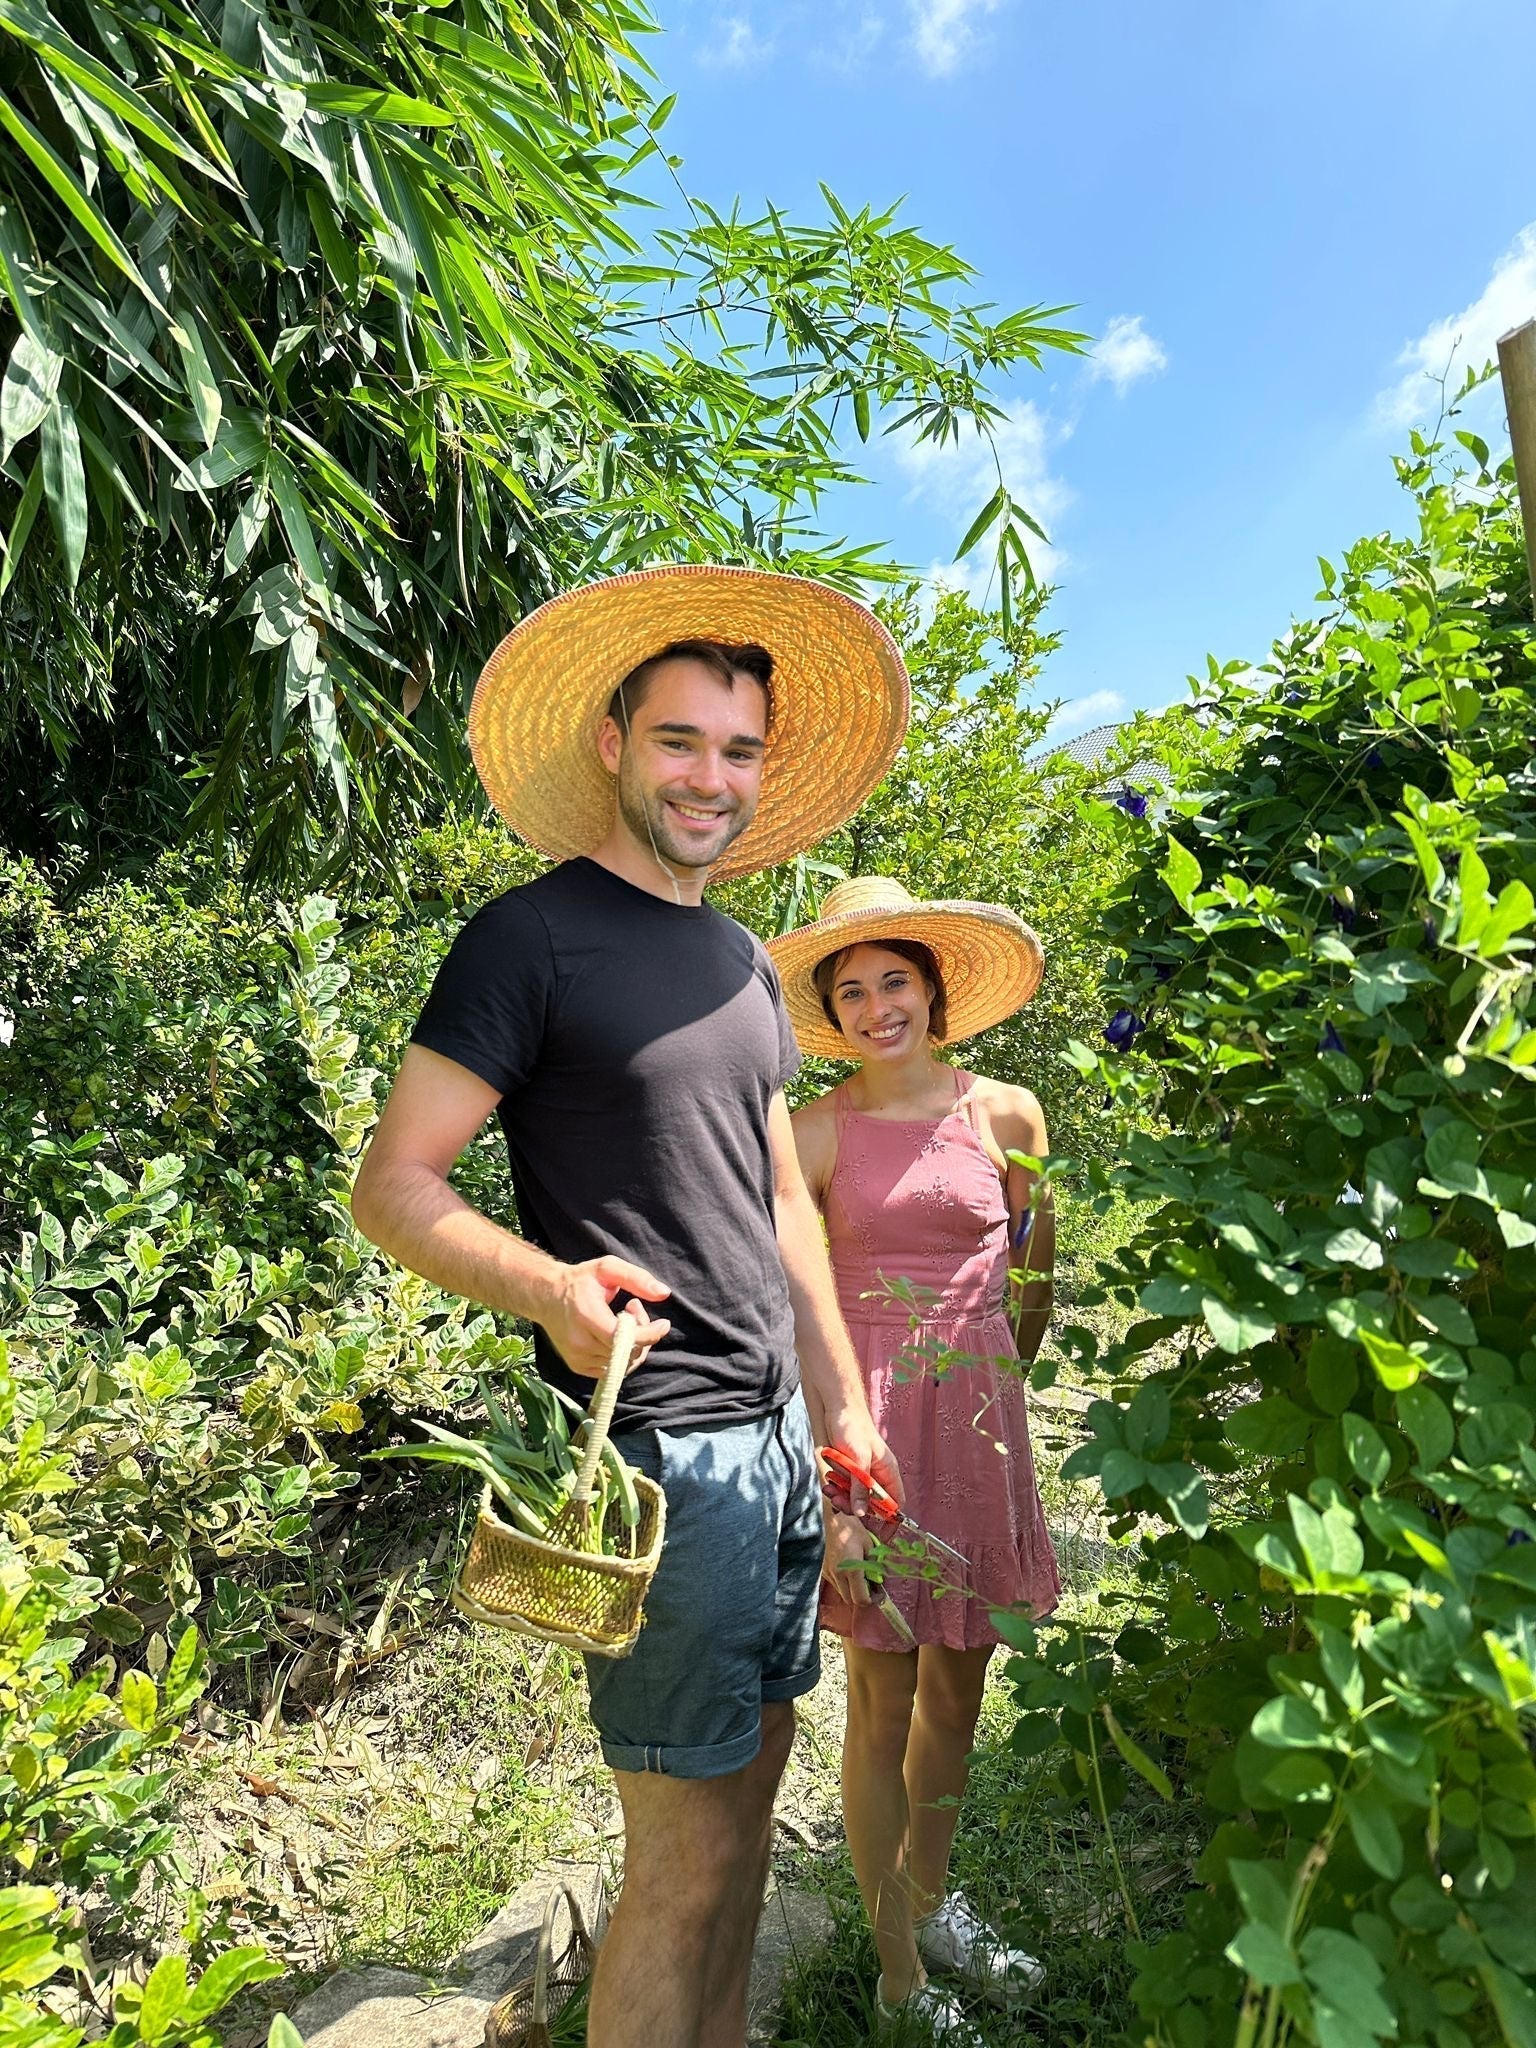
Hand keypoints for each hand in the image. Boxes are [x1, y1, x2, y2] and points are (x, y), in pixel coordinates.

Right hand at [542, 1255, 670, 1379]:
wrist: (546, 1296)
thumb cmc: (580, 1281)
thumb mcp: (607, 1268)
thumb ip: (637, 1278)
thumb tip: (664, 1293)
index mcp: (587, 1316)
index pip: (623, 1339)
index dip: (649, 1334)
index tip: (663, 1323)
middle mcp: (580, 1342)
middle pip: (628, 1352)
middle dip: (642, 1333)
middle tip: (634, 1308)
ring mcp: (578, 1358)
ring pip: (623, 1363)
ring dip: (633, 1344)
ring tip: (622, 1319)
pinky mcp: (579, 1366)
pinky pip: (613, 1369)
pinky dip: (622, 1355)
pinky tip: (615, 1335)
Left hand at [822, 1406, 903, 1509]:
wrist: (836, 1408)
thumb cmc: (853, 1427)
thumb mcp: (859, 1459)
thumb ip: (861, 1487)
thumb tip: (862, 1513)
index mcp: (888, 1472)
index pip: (895, 1503)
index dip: (889, 1519)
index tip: (878, 1531)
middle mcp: (877, 1476)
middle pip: (872, 1505)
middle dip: (855, 1507)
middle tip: (840, 1502)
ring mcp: (862, 1475)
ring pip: (855, 1499)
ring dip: (842, 1499)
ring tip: (830, 1489)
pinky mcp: (848, 1472)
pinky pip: (844, 1490)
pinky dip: (836, 1491)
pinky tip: (828, 1486)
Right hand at [822, 1508, 872, 1605]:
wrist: (824, 1516)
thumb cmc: (847, 1525)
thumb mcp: (867, 1541)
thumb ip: (873, 1562)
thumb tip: (878, 1576)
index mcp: (853, 1570)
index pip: (860, 1599)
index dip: (869, 1599)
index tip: (875, 1592)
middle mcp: (838, 1576)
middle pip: (849, 1599)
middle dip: (858, 1595)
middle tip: (866, 1583)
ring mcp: (828, 1573)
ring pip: (840, 1591)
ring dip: (849, 1588)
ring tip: (854, 1572)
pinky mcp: (821, 1569)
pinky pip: (833, 1581)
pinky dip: (840, 1580)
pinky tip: (844, 1566)